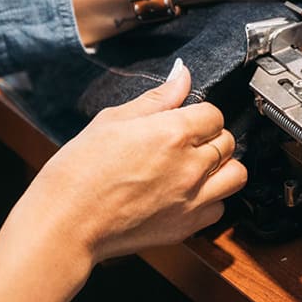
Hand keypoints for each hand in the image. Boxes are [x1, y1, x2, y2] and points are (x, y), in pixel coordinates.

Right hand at [0, 61, 244, 301]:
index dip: (199, 114)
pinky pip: (219, 208)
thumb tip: (182, 75)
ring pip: (236, 174)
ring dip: (222, 167)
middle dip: (210, 138)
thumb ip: (157, 98)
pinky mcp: (187, 226)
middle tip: (186, 143)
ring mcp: (193, 198)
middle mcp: (191, 165)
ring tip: (197, 167)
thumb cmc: (78, 171)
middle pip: (227, 141)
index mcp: (173, 133)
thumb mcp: (112, 120)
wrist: (64, 224)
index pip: (214, 113)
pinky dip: (210, 200)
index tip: (184, 120)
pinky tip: (187, 194)